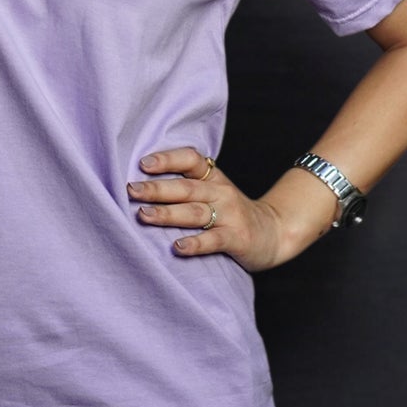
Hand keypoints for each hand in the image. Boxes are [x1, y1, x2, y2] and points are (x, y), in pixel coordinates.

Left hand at [127, 144, 302, 271]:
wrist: (274, 232)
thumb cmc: (232, 214)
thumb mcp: (213, 192)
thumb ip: (185, 187)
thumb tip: (140, 186)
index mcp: (213, 178)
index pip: (191, 160)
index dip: (168, 159)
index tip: (143, 163)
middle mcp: (220, 193)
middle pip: (186, 188)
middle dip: (157, 189)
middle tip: (131, 190)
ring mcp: (229, 215)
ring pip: (195, 212)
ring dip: (168, 213)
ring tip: (144, 215)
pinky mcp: (236, 238)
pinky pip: (213, 240)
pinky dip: (195, 244)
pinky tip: (177, 247)